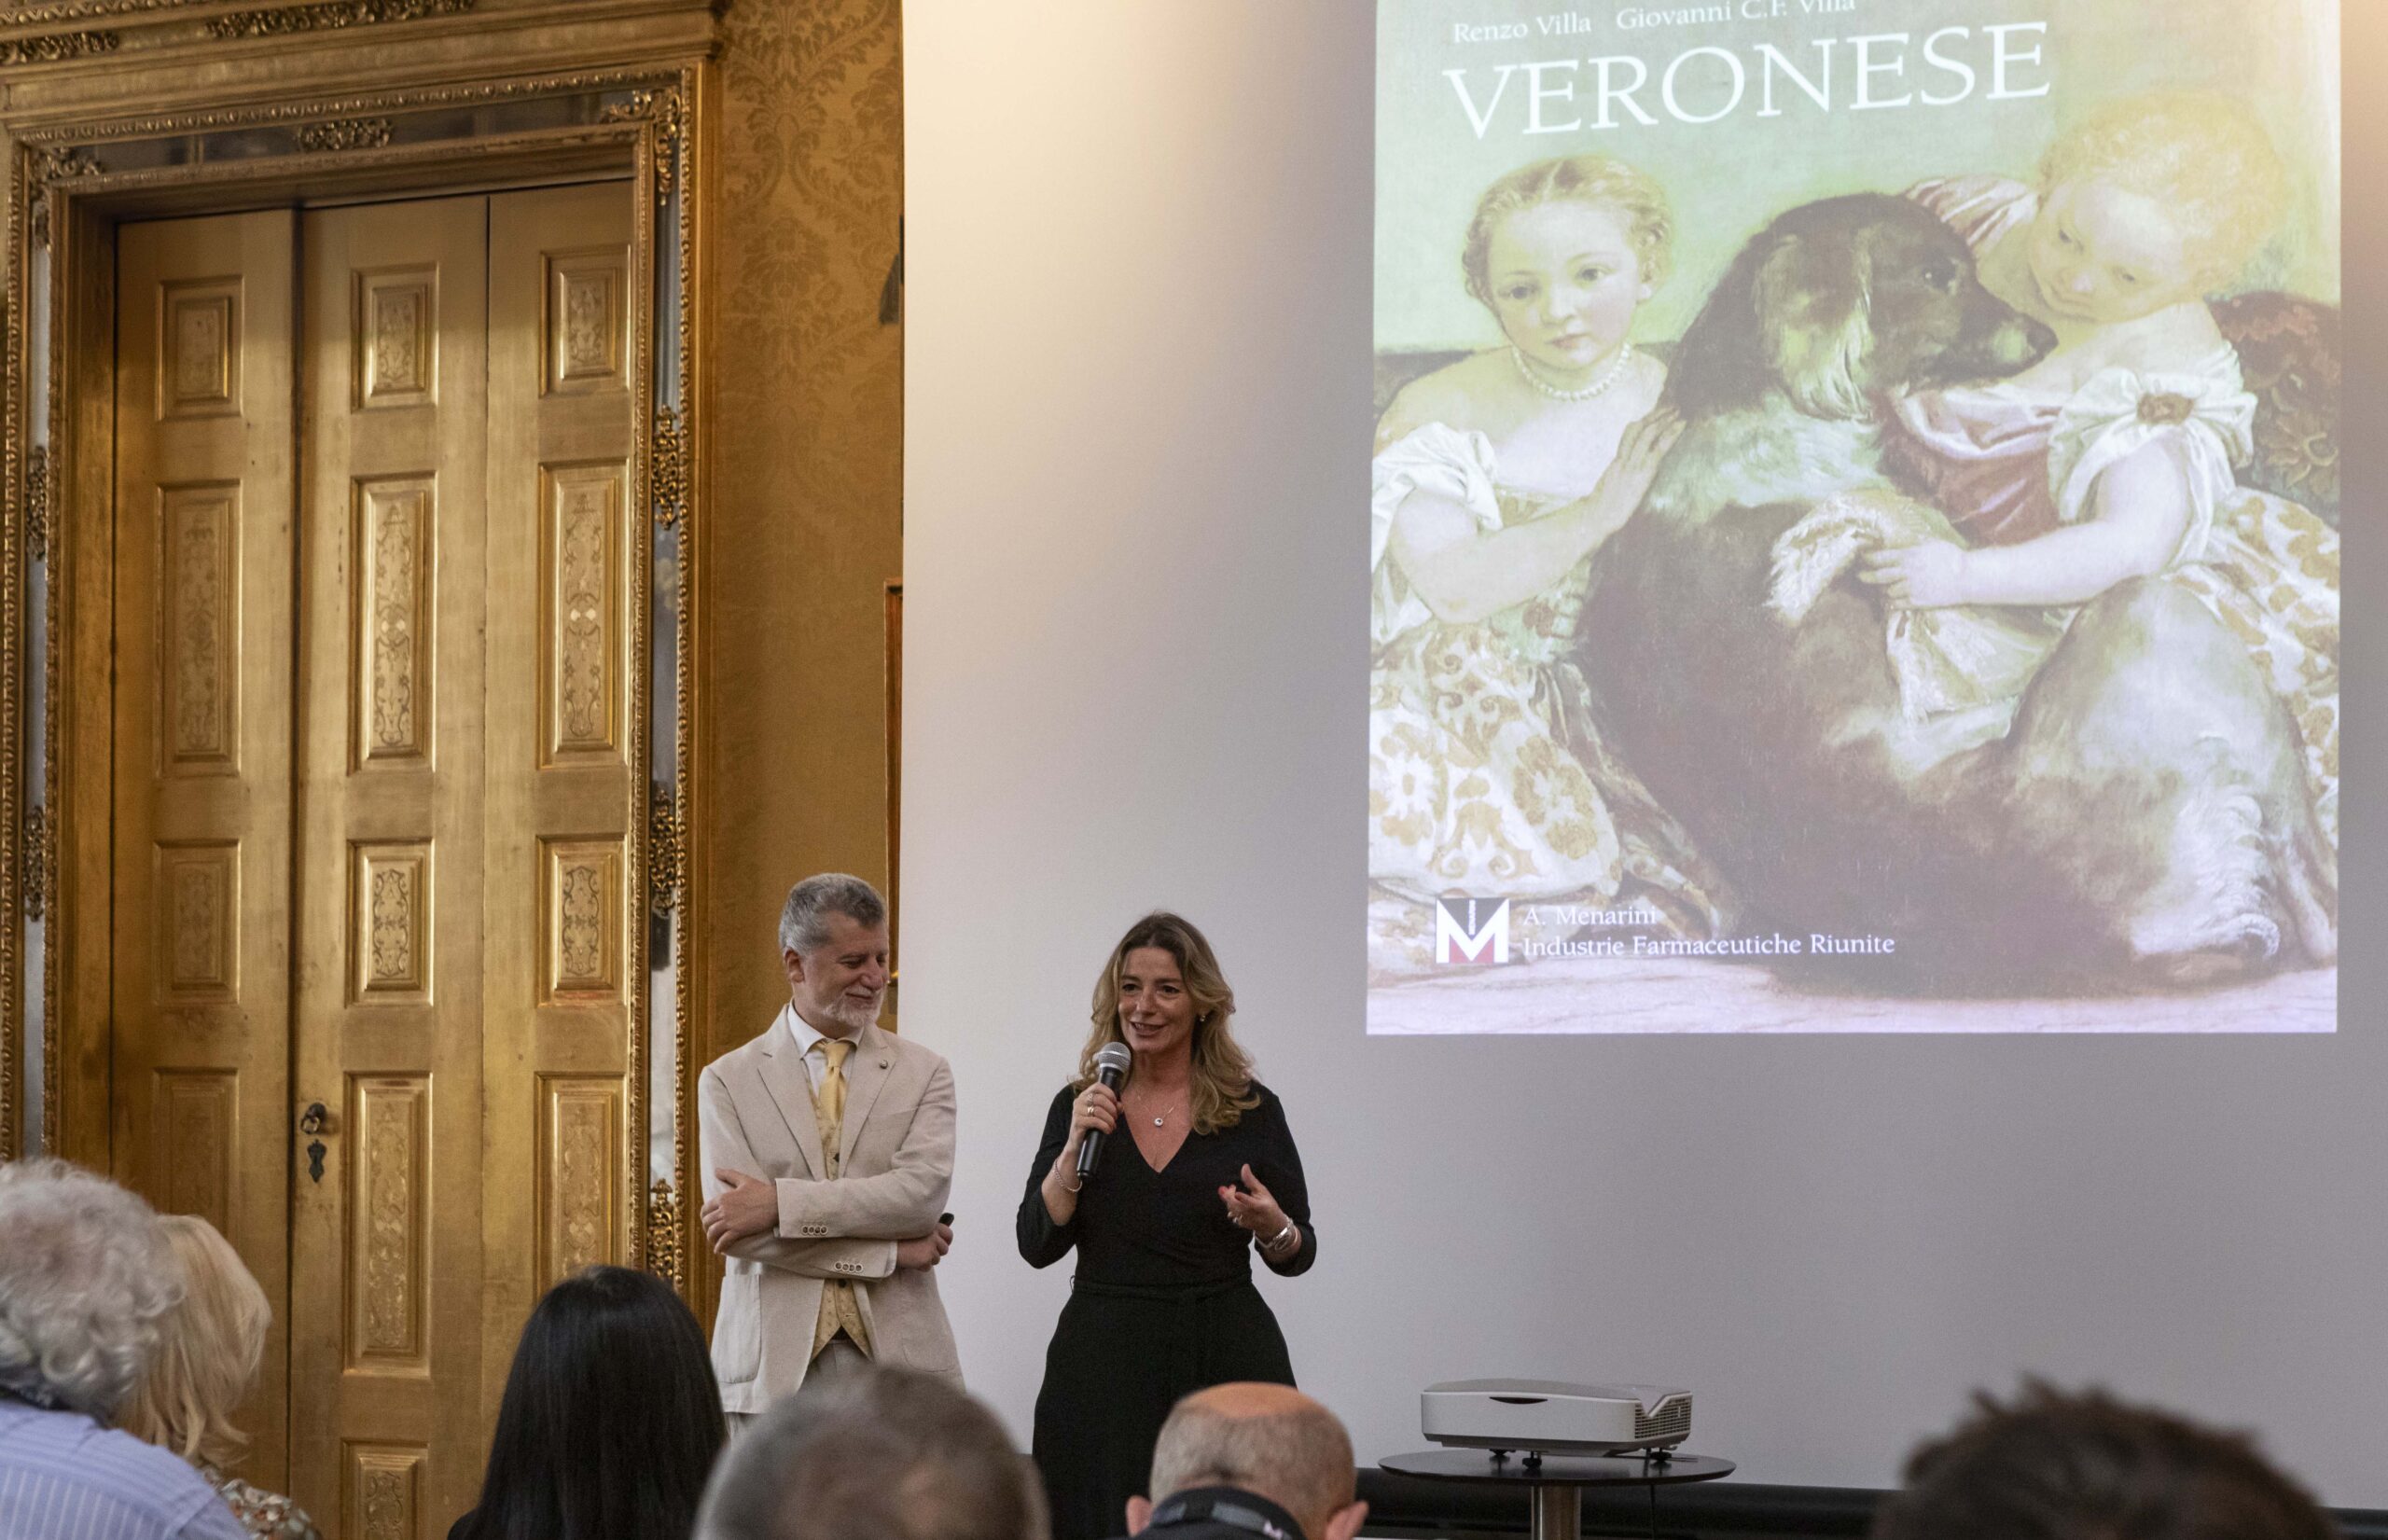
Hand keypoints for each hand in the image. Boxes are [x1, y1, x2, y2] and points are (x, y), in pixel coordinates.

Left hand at [703, 1168, 776, 1252]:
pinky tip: (719, 1250)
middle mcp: (723, 1210)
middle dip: (707, 1228)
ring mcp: (730, 1221)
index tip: (708, 1220)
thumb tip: (716, 1170)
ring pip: (712, 1232)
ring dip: (711, 1239)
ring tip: (714, 1242)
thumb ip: (728, 1174)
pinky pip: (723, 1241)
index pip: (705, 1209)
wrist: (776, 1203)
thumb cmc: (762, 1190)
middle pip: (707, 1222)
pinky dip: (719, 1247)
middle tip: (711, 1232)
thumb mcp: (744, 1179)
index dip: (704, 1216)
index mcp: (723, 1198)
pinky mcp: (737, 1231)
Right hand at [896, 1221, 953, 1269]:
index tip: (941, 1246)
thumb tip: (942, 1241)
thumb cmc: (897, 1236)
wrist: (886, 1245)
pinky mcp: (926, 1259)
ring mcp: (931, 1247)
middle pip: (944, 1250)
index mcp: (932, 1225)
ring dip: (926, 1260)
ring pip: (936, 1260)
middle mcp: (934, 1235)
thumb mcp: (915, 1228)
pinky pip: (927, 1267)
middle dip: (935, 1253)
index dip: (945, 1241)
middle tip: (923, 1253)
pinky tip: (910, 1260)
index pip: (948, 1234)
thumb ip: (928, 1231)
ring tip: (913, 1255)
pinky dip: (919, 1267)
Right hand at [1059, 1082, 1119, 1163]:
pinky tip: (1108, 1130)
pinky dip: (1105, 1125)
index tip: (1116, 1103)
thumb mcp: (1103, 1115)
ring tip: (1112, 1126)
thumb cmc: (1092, 1127)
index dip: (1109, 1093)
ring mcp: (1077, 1111)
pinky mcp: (1078, 1122)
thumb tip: (1120, 1106)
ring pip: (1098, 1110)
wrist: (1078, 1144)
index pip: (1097, 1086)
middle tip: (1115, 1118)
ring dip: (1109, 1119)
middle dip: (1111, 1108)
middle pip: (1100, 1098)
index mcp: (1084, 1096)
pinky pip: (1095, 1121)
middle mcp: (1079, 1101)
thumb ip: (1112, 1108)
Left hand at [1218, 1164, 1289, 1244]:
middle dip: (1230, 1196)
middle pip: (1238, 1207)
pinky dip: (1231, 1206)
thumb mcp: (1263, 1191)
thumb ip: (1251, 1180)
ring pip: (1233, 1210)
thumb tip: (1244, 1166)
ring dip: (1229, 1199)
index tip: (1237, 1193)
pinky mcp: (1242, 1225)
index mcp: (1261, 1206)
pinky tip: (1233, 1201)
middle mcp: (1253, 1215)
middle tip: (1231, 1186)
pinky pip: (1232, 1215)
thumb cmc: (1268, 1204)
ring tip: (1232, 1190)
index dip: (1244, 1199)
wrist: (1272, 1225)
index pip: (1251, 1203)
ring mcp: (1247, 1221)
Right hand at [1586, 406, 1684, 524]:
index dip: (1643, 421)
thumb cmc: (1601, 511)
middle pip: (1638, 428)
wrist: (1596, 517)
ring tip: (1678, 412)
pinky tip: (1681, 425)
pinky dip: (1671, 434)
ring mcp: (1632, 465)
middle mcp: (1623, 460)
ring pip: (1648, 433)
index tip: (1654, 414)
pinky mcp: (1642, 473)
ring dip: (1665, 420)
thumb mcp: (1609, 492)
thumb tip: (1624, 482)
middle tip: (1671, 406)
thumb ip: (1618, 482)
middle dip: (1655, 415)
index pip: (1628, 434)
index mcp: (1616, 463)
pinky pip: (1658, 449)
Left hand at [1860, 539, 1969, 607]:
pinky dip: (1892, 602)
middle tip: (1860, 576)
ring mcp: (1911, 588)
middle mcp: (1907, 572)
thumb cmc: (1952, 557)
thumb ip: (1915, 544)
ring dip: (1884, 590)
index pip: (1881, 557)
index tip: (1863, 559)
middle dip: (1866, 576)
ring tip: (1883, 588)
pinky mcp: (1917, 601)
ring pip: (1887, 591)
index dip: (1869, 558)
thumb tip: (1903, 541)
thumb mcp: (1932, 544)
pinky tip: (1893, 600)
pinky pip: (1897, 604)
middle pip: (1879, 576)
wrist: (1967, 577)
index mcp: (1910, 556)